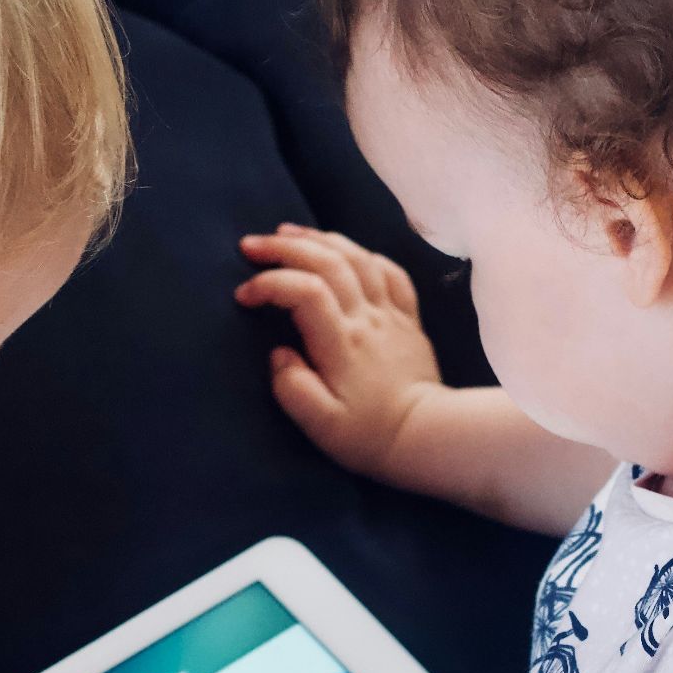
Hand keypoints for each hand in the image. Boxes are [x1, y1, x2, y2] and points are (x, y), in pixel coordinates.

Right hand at [236, 223, 444, 481]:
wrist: (428, 438)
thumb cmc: (370, 435)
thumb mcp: (322, 426)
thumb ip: (293, 389)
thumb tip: (278, 354)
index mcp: (342, 343)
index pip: (304, 292)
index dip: (270, 284)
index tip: (244, 296)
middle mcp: (367, 318)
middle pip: (328, 262)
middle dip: (285, 248)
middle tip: (251, 246)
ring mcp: (391, 314)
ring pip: (359, 257)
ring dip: (321, 239)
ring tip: (289, 234)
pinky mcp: (409, 318)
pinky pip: (391, 272)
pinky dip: (365, 254)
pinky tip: (346, 252)